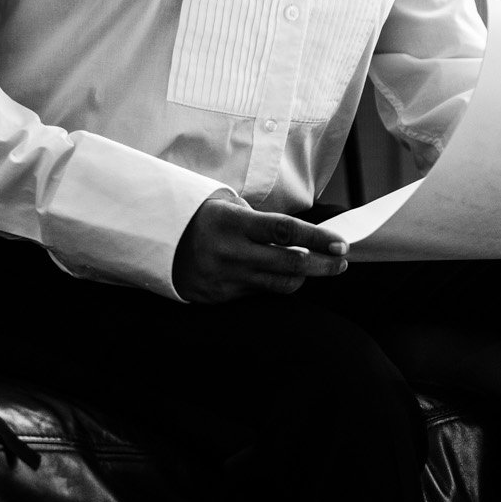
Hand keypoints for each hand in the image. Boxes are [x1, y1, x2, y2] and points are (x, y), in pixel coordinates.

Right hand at [172, 193, 348, 303]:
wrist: (159, 240)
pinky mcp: (220, 296)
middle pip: (291, 263)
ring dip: (304, 277)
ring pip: (281, 285)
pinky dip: (274, 284)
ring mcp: (226, 277)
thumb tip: (306, 237)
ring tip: (315, 267)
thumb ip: (264, 222)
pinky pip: (260, 293)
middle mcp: (231, 252)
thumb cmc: (204, 217)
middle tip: (341, 262)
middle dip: (324, 264)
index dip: (318, 239)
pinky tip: (278, 274)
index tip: (341, 244)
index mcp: (234, 222)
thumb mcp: (229, 205)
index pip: (286, 231)